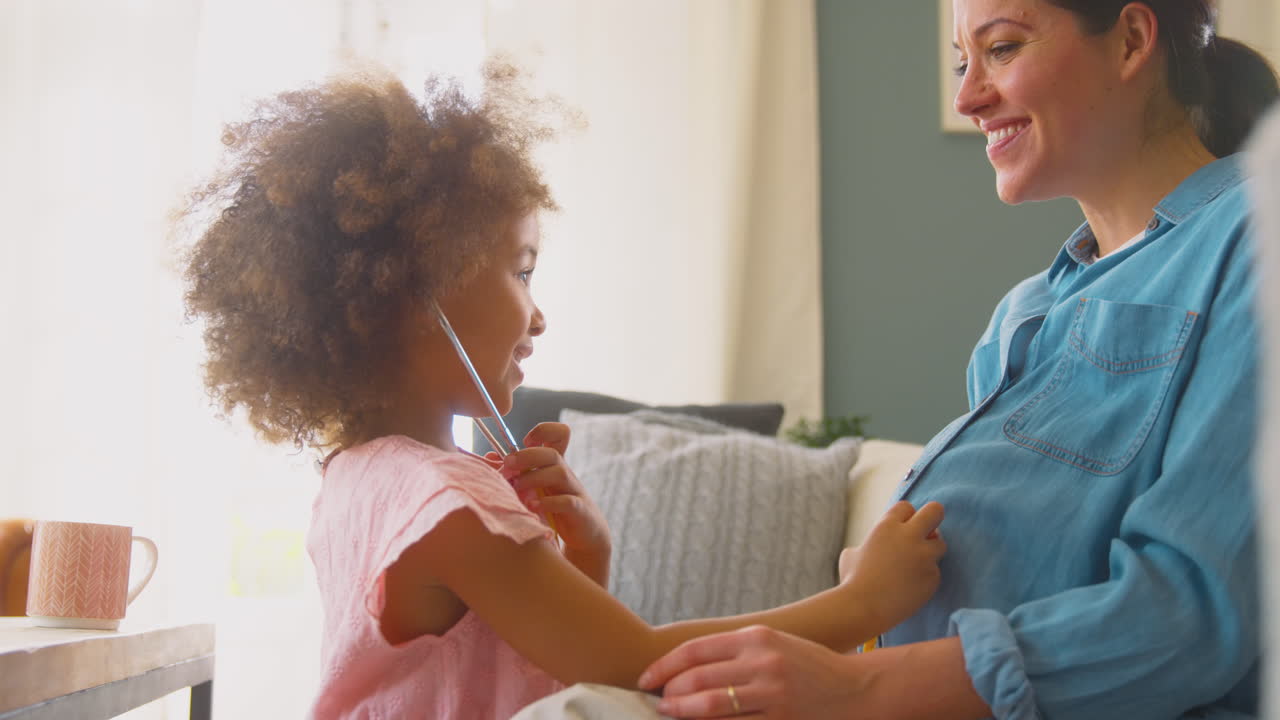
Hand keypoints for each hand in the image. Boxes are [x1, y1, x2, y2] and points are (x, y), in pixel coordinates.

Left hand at [497, 422, 611, 583]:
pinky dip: (548, 503)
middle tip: (508, 466)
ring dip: (534, 478)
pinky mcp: (578, 510)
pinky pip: (567, 501)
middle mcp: (565, 473)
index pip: (559, 434)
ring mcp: (574, 491)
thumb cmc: (555, 508)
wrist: (585, 534)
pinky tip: (532, 507)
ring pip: (559, 472)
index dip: (543, 431)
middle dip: (527, 456)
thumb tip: (490, 457)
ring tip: (517, 488)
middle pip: (552, 453)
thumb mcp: (537, 487)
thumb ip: (516, 472)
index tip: (525, 442)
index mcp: (555, 465)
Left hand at [637, 625, 865, 718]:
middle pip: (698, 678)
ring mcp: (773, 695)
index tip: (647, 678)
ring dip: (684, 712)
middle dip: (671, 693)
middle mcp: (763, 663)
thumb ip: (736, 651)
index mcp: (757, 638)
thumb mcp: (775, 644)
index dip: (666, 666)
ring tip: (670, 713)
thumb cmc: (810, 666)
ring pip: (711, 706)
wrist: (858, 688)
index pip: (696, 650)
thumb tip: (689, 665)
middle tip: (657, 702)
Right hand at [839, 500, 945, 631]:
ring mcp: (924, 557)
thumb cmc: (852, 581)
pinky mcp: (933, 577)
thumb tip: (869, 549)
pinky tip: (910, 588)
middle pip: (935, 511)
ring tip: (913, 567)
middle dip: (934, 518)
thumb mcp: (852, 554)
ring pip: (940, 544)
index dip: (906, 517)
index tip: (902, 529)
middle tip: (928, 531)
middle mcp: (909, 537)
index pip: (907, 507)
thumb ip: (868, 545)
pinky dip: (926, 578)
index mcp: (887, 526)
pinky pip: (935, 571)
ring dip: (930, 552)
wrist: (863, 609)